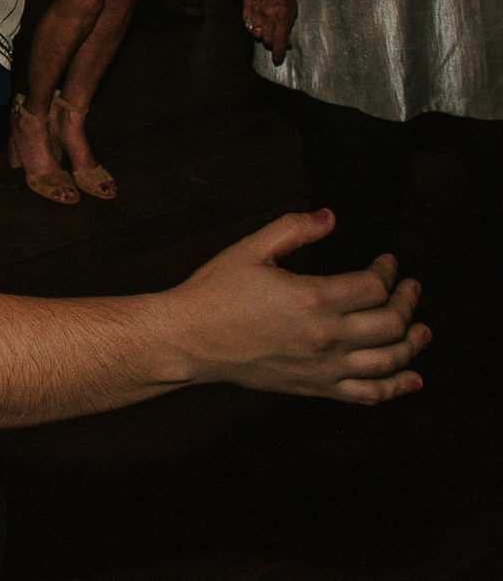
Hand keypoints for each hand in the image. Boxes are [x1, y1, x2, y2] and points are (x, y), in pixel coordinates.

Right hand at [160, 210, 426, 404]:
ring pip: (389, 360)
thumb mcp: (250, 249)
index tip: (387, 261)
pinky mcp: (314, 387)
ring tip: (422, 330)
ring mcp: (322, 367)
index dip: (388, 270)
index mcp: (312, 298)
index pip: (373, 286)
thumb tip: (329, 217)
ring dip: (413, 344)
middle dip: (409, 302)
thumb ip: (293, 229)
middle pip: (391, 322)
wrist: (188, 339)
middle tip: (411, 288)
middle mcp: (325, 336)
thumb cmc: (213, 293)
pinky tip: (412, 380)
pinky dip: (396, 388)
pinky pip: (368, 394)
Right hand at [243, 0, 296, 64]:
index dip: (278, 54)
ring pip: (255, 34)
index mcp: (280, 18)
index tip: (277, 60)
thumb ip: (287, 26)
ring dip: (262, 35)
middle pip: (265, 41)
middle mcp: (266, 17)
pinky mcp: (246, 8)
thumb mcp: (292, 9)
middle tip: (275, 41)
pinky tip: (258, 21)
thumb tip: (286, 41)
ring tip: (267, 28)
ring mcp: (254, 13)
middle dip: (271, 43)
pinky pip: (248, 24)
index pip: (278, 43)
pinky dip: (253, 26)